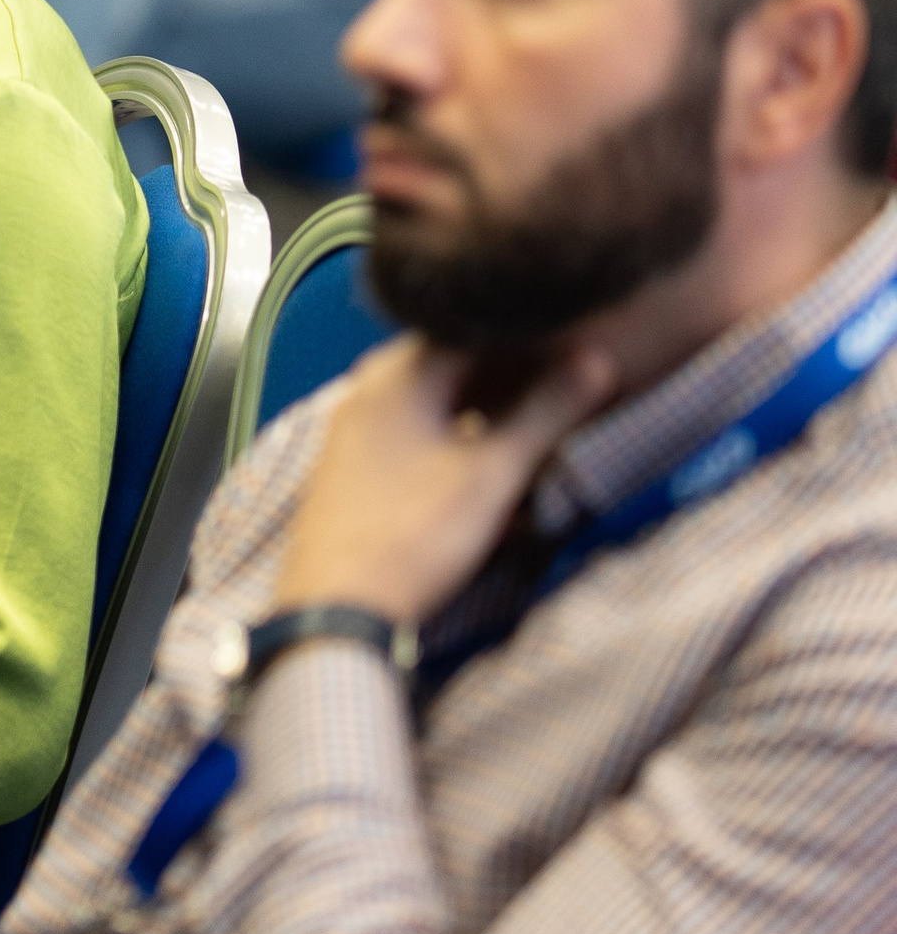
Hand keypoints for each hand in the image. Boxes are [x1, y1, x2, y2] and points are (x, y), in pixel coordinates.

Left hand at [268, 334, 620, 629]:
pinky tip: (478, 446)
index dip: (526, 329)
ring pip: (428, 390)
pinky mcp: (351, 461)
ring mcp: (353, 424)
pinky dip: (448, 422)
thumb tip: (597, 359)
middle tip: (561, 372)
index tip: (572, 335)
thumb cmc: (415, 535)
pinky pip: (409, 420)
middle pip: (447, 355)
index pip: (470, 323)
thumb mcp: (492, 473)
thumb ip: (545, 412)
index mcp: (397, 373)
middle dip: (505, 362)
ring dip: (478, 395)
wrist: (335, 609)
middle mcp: (367, 387)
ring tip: (530, 407)